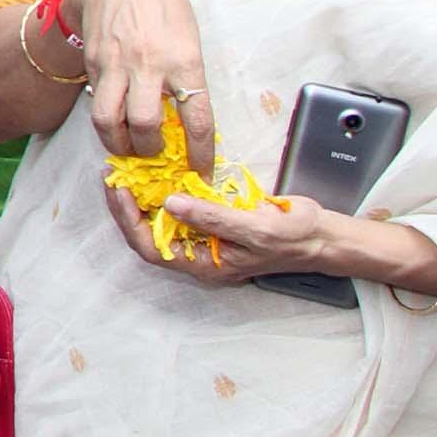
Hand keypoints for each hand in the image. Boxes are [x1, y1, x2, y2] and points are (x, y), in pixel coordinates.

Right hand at [70, 0, 214, 170]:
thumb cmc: (163, 5)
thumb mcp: (188, 36)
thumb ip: (187, 74)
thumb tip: (187, 114)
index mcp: (184, 60)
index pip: (197, 119)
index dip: (200, 154)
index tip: (201, 173)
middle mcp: (149, 65)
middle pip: (145, 125)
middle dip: (149, 149)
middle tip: (153, 152)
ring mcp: (116, 65)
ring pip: (108, 120)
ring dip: (116, 142)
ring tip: (125, 145)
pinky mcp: (93, 63)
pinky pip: (95, 102)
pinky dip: (104, 120)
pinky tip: (112, 120)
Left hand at [109, 183, 331, 285]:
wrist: (323, 236)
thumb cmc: (295, 238)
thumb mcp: (255, 228)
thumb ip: (212, 217)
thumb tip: (171, 204)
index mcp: (205, 265)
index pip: (152, 247)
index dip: (129, 221)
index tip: (119, 191)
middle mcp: (199, 254)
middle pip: (149, 234)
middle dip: (128, 207)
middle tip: (113, 176)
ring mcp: (206, 238)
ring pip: (161, 221)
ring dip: (142, 197)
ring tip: (127, 172)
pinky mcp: (214, 221)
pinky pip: (181, 209)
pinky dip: (165, 191)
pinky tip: (156, 173)